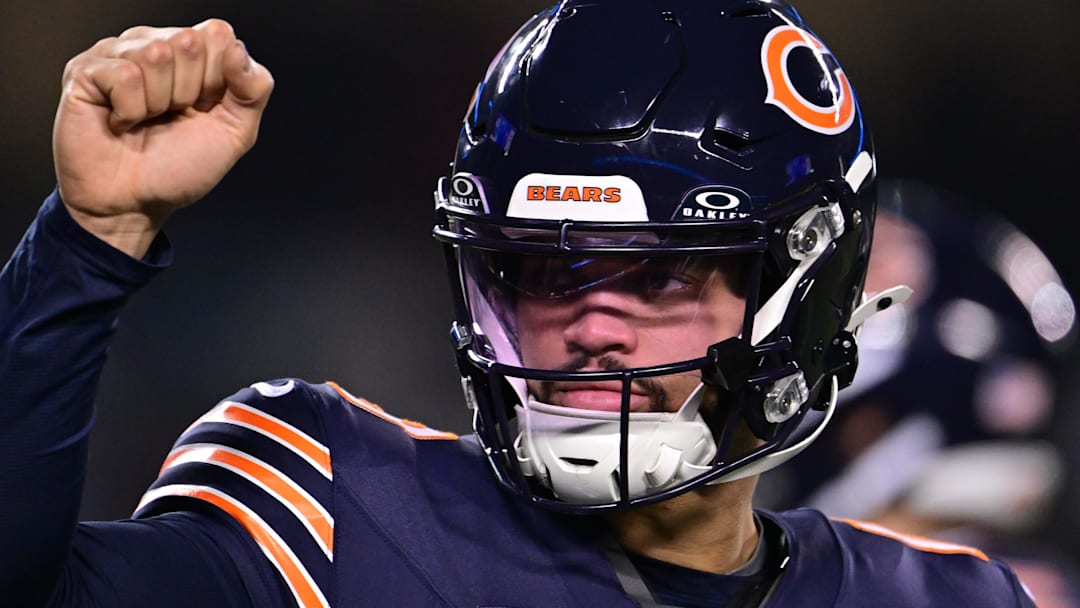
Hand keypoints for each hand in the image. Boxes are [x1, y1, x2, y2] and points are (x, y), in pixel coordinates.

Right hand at [53, 19, 273, 257]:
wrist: (134, 203)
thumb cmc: (177, 169)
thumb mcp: (235, 133)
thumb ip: (253, 89)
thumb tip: (238, 51)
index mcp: (194, 57)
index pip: (218, 34)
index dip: (218, 79)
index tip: (203, 109)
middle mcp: (156, 45)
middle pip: (189, 41)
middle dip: (187, 92)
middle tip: (170, 117)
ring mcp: (118, 54)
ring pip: (156, 54)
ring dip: (157, 103)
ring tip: (146, 120)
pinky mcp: (86, 70)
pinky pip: (125, 75)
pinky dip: (130, 110)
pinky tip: (121, 121)